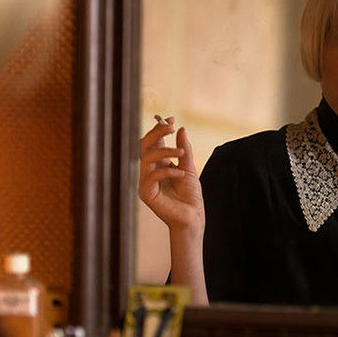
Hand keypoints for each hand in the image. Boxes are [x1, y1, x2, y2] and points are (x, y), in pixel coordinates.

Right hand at [139, 116, 204, 237]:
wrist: (192, 217)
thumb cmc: (190, 196)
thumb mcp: (189, 168)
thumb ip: (185, 150)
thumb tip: (180, 128)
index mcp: (158, 164)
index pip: (154, 142)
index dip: (160, 129)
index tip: (172, 119)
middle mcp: (149, 171)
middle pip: (145, 145)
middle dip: (156, 132)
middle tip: (170, 125)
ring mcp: (145, 182)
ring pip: (147, 158)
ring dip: (166, 151)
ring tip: (182, 154)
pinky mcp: (146, 193)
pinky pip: (151, 175)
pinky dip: (167, 171)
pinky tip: (181, 174)